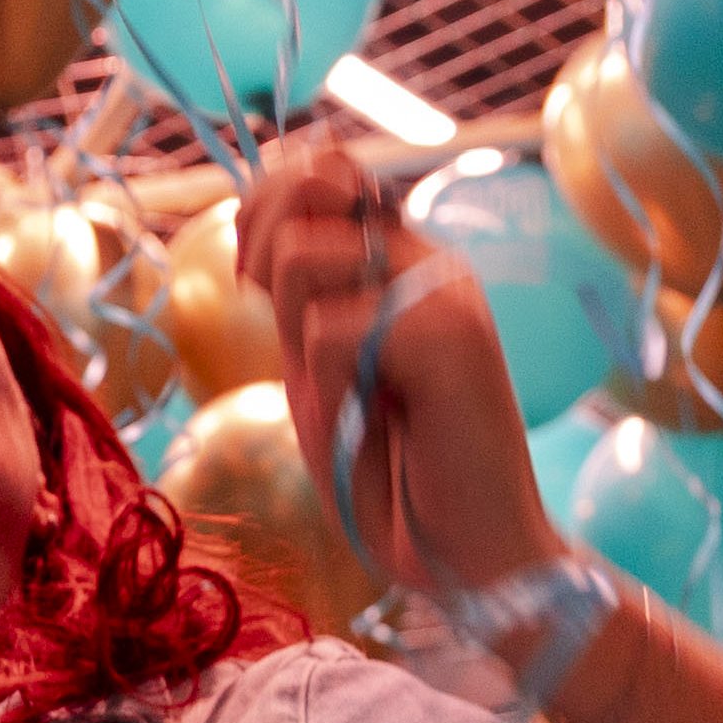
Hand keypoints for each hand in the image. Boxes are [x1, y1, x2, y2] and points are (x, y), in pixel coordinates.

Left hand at [245, 128, 560, 606]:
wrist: (472, 555)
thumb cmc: (393, 473)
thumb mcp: (321, 370)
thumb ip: (298, 300)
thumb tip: (250, 227)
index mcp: (401, 261)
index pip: (322, 167)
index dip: (263, 204)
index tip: (252, 279)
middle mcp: (425, 260)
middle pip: (305, 188)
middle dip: (267, 265)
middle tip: (297, 345)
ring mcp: (442, 291)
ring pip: (302, 257)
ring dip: (297, 343)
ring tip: (348, 397)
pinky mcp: (448, 333)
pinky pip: (327, 335)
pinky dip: (328, 397)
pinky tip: (373, 430)